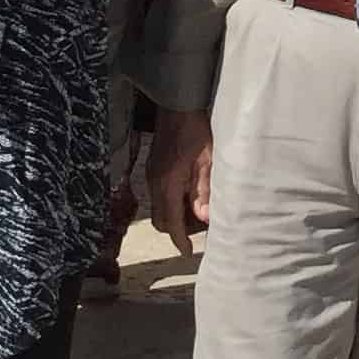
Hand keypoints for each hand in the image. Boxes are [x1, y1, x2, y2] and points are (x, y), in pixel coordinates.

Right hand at [147, 109, 213, 249]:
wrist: (177, 104)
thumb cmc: (196, 130)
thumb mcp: (207, 160)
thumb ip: (204, 190)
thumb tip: (204, 218)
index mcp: (168, 184)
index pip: (171, 222)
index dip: (179, 240)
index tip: (188, 253)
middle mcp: (154, 183)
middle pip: (161, 220)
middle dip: (176, 230)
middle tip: (197, 231)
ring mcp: (151, 175)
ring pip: (159, 208)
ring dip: (174, 216)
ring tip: (197, 212)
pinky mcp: (153, 168)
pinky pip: (159, 195)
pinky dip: (171, 203)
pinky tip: (188, 195)